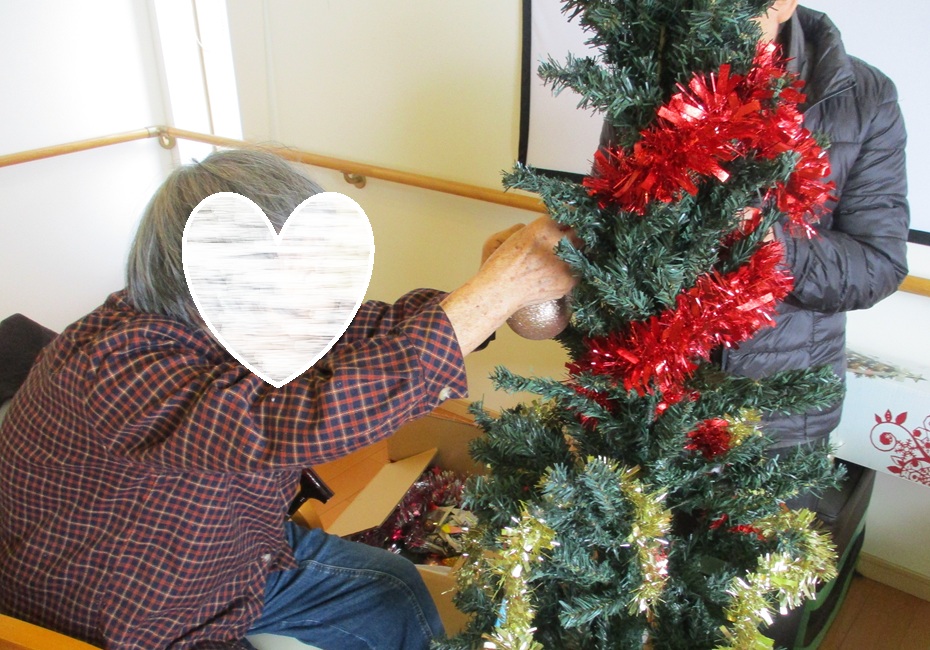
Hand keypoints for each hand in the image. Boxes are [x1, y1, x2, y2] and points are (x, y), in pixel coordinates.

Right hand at [440, 216, 577, 353]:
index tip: (565, 224)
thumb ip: (543, 228)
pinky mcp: (567, 282)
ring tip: (554, 261)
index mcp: (543, 228)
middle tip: (562, 243)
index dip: (565, 221)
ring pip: (580, 253)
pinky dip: (568, 271)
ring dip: (571, 254)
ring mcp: (564, 264)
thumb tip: (563, 226)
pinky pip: (576, 271)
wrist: (500, 291)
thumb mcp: (519, 234)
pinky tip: (552, 274)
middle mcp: (556, 244)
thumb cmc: (504, 262)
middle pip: (577, 233)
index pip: (566, 216)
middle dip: (571, 236)